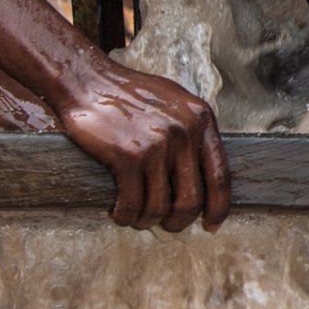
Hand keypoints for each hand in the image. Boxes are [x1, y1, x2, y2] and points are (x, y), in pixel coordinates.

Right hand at [54, 63, 230, 230]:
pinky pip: (132, 203)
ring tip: (138, 218)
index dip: (218, 207)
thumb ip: (193, 130)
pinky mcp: (127, 155)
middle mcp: (184, 132)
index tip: (211, 225)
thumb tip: (205, 172)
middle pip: (192, 199)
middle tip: (167, 226)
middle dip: (179, 221)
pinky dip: (125, 216)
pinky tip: (118, 213)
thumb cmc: (130, 95)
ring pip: (160, 207)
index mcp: (201, 119)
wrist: (88, 81)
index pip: (220, 176)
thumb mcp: (176, 103)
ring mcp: (157, 144)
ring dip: (147, 221)